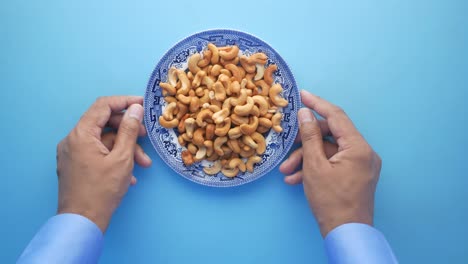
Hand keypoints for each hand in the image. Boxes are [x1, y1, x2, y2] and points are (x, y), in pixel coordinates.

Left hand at [56, 96, 151, 231]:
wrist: (82, 222)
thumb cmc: (102, 191)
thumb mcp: (122, 158)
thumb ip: (129, 130)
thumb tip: (135, 109)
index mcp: (81, 134)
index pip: (103, 106)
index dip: (125, 102)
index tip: (142, 105)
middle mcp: (72, 140)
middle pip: (104, 123)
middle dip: (128, 131)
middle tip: (146, 137)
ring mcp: (72, 153)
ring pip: (103, 141)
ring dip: (125, 148)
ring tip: (143, 164)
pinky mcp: (74, 165)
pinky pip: (96, 153)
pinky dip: (113, 158)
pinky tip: (129, 174)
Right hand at [280, 90, 381, 236]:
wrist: (346, 233)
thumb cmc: (330, 200)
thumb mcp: (314, 166)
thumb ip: (310, 137)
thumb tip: (305, 113)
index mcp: (358, 147)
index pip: (336, 116)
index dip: (317, 104)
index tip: (302, 95)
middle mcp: (364, 152)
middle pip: (331, 135)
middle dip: (306, 143)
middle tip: (288, 146)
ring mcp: (361, 164)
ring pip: (330, 151)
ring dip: (307, 159)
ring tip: (287, 172)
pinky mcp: (356, 175)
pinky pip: (334, 163)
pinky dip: (316, 168)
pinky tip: (296, 179)